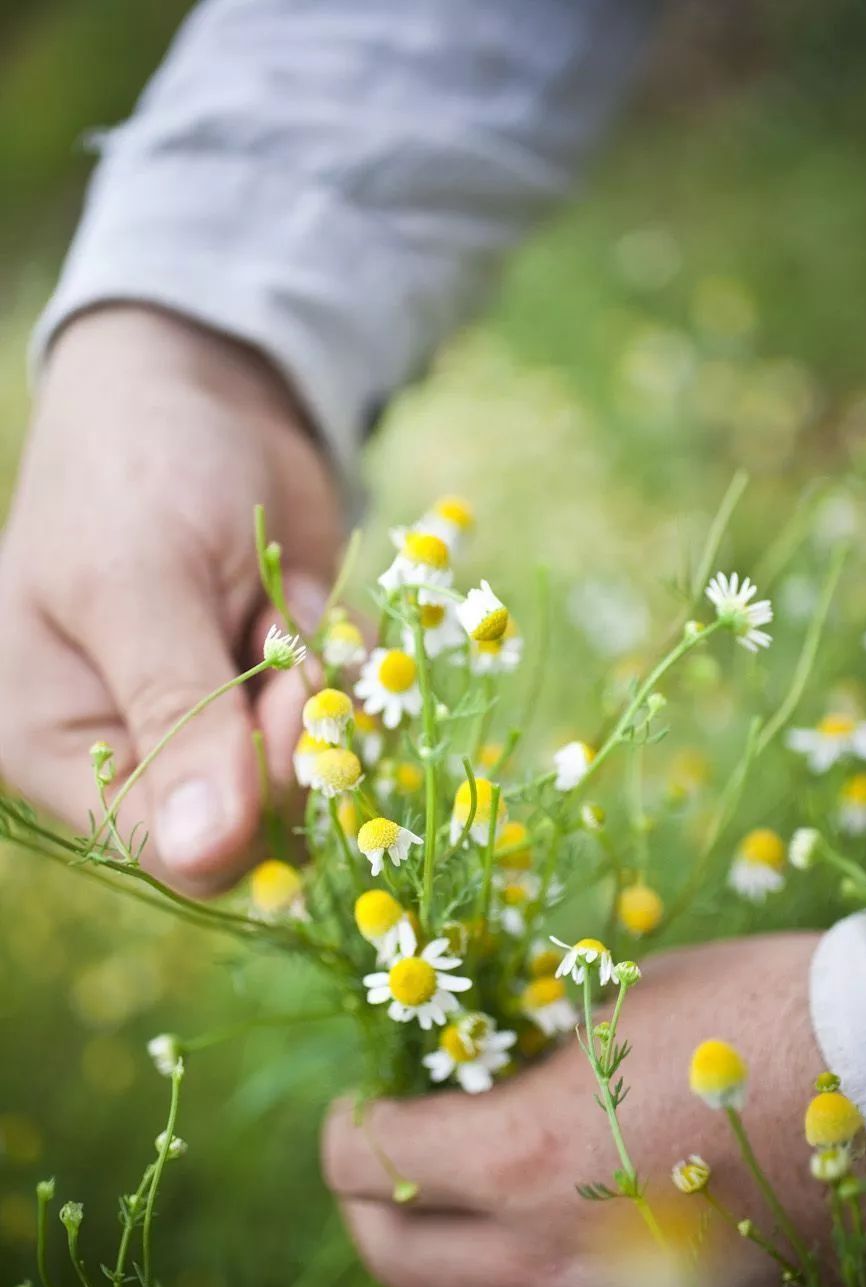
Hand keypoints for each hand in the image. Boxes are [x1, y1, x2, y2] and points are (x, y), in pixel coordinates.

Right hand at [0, 305, 342, 890]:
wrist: (204, 392)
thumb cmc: (138, 471)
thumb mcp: (140, 582)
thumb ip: (177, 711)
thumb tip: (211, 855)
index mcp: (56, 744)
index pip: (166, 850)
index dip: (246, 803)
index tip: (280, 701)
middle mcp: (136, 753)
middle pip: (256, 823)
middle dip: (292, 729)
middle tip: (282, 639)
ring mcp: (216, 725)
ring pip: (314, 772)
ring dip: (320, 685)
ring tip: (275, 602)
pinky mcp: (278, 693)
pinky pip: (349, 722)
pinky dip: (347, 662)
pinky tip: (304, 597)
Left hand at [324, 932, 829, 1286]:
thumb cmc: (746, 1011)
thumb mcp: (611, 1010)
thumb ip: (523, 1063)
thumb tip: (469, 1078)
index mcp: (524, 1153)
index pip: (373, 1162)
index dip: (348, 1129)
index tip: (361, 1105)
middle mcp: (551, 1256)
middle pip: (394, 1263)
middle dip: (365, 1204)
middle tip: (379, 1159)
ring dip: (424, 1277)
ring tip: (439, 1220)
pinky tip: (524, 1257)